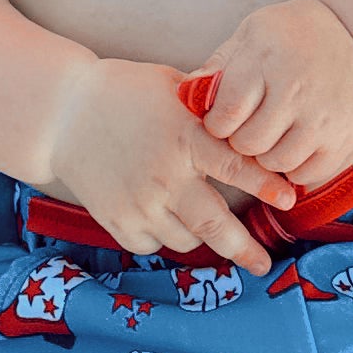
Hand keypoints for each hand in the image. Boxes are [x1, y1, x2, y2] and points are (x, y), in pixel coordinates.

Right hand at [44, 58, 290, 269]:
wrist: (63, 114)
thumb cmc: (124, 93)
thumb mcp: (172, 87)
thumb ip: (211, 109)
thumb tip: (255, 116)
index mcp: (185, 138)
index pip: (236, 168)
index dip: (266, 187)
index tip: (290, 200)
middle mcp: (165, 176)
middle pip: (216, 226)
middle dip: (245, 250)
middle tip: (264, 265)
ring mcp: (139, 202)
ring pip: (186, 239)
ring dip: (202, 236)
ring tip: (202, 220)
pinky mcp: (116, 220)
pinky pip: (153, 245)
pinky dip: (164, 237)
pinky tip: (164, 216)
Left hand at [191, 0, 352, 189]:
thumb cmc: (292, 35)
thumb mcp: (251, 33)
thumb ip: (217, 65)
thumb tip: (187, 96)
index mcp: (267, 59)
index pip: (226, 114)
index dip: (216, 122)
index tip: (223, 117)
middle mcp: (297, 90)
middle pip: (248, 144)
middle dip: (239, 140)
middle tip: (248, 126)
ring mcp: (324, 118)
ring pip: (276, 163)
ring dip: (266, 155)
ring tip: (271, 134)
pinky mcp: (345, 139)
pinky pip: (307, 175)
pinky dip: (295, 167)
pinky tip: (294, 144)